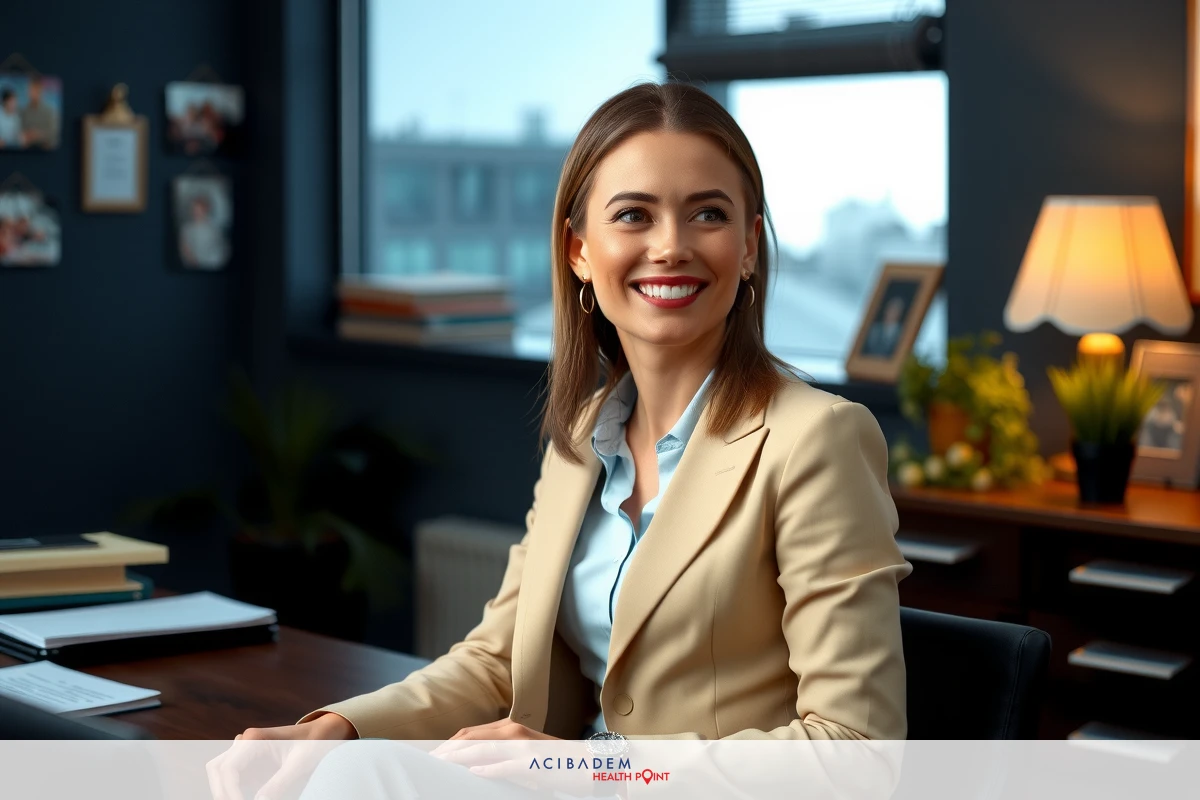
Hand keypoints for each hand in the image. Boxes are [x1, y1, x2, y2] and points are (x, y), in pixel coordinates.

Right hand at [206, 713, 356, 799]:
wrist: (321, 735)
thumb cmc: (312, 744)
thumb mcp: (300, 764)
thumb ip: (280, 783)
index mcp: (254, 738)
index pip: (228, 768)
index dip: (230, 790)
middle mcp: (245, 743)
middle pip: (217, 768)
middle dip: (222, 790)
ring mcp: (245, 752)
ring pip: (222, 773)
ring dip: (228, 790)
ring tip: (243, 798)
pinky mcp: (250, 763)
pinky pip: (235, 779)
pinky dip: (238, 791)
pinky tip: (251, 795)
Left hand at [433, 720, 581, 791]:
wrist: (589, 764)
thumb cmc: (556, 762)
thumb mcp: (525, 752)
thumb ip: (502, 752)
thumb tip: (474, 764)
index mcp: (510, 728)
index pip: (470, 733)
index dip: (448, 743)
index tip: (432, 754)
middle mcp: (513, 732)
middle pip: (470, 738)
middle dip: (446, 750)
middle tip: (428, 762)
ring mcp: (522, 747)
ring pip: (481, 749)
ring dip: (458, 757)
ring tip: (440, 766)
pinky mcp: (531, 764)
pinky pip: (504, 766)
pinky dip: (487, 769)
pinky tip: (473, 774)